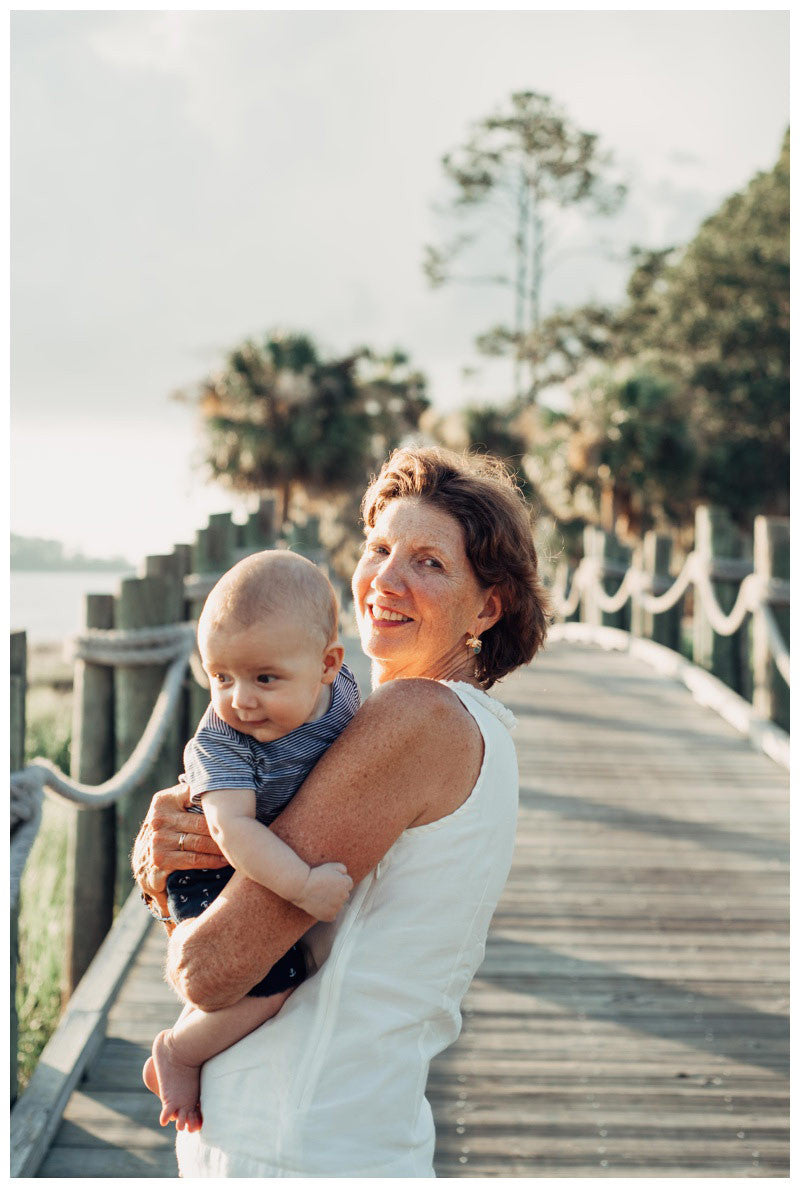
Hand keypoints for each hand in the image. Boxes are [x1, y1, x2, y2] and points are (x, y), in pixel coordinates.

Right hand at [132, 785, 227, 912]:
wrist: (146, 865)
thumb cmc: (169, 831)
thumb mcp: (173, 809)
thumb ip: (189, 795)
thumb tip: (220, 776)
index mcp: (163, 800)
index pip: (194, 795)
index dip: (218, 801)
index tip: (238, 803)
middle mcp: (158, 819)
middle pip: (201, 823)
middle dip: (224, 828)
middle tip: (245, 829)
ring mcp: (158, 840)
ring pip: (200, 842)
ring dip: (222, 846)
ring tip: (239, 845)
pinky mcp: (161, 860)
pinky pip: (194, 860)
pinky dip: (213, 861)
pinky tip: (225, 859)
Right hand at [292, 862, 352, 921]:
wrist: (301, 886)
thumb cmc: (315, 875)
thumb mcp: (330, 866)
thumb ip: (342, 869)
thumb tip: (345, 873)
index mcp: (346, 884)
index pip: (349, 884)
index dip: (339, 882)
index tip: (331, 882)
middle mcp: (344, 896)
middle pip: (344, 895)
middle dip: (337, 892)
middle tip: (325, 889)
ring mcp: (337, 907)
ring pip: (338, 905)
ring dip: (333, 903)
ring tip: (321, 897)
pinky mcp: (329, 916)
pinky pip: (332, 916)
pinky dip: (327, 912)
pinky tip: (320, 906)